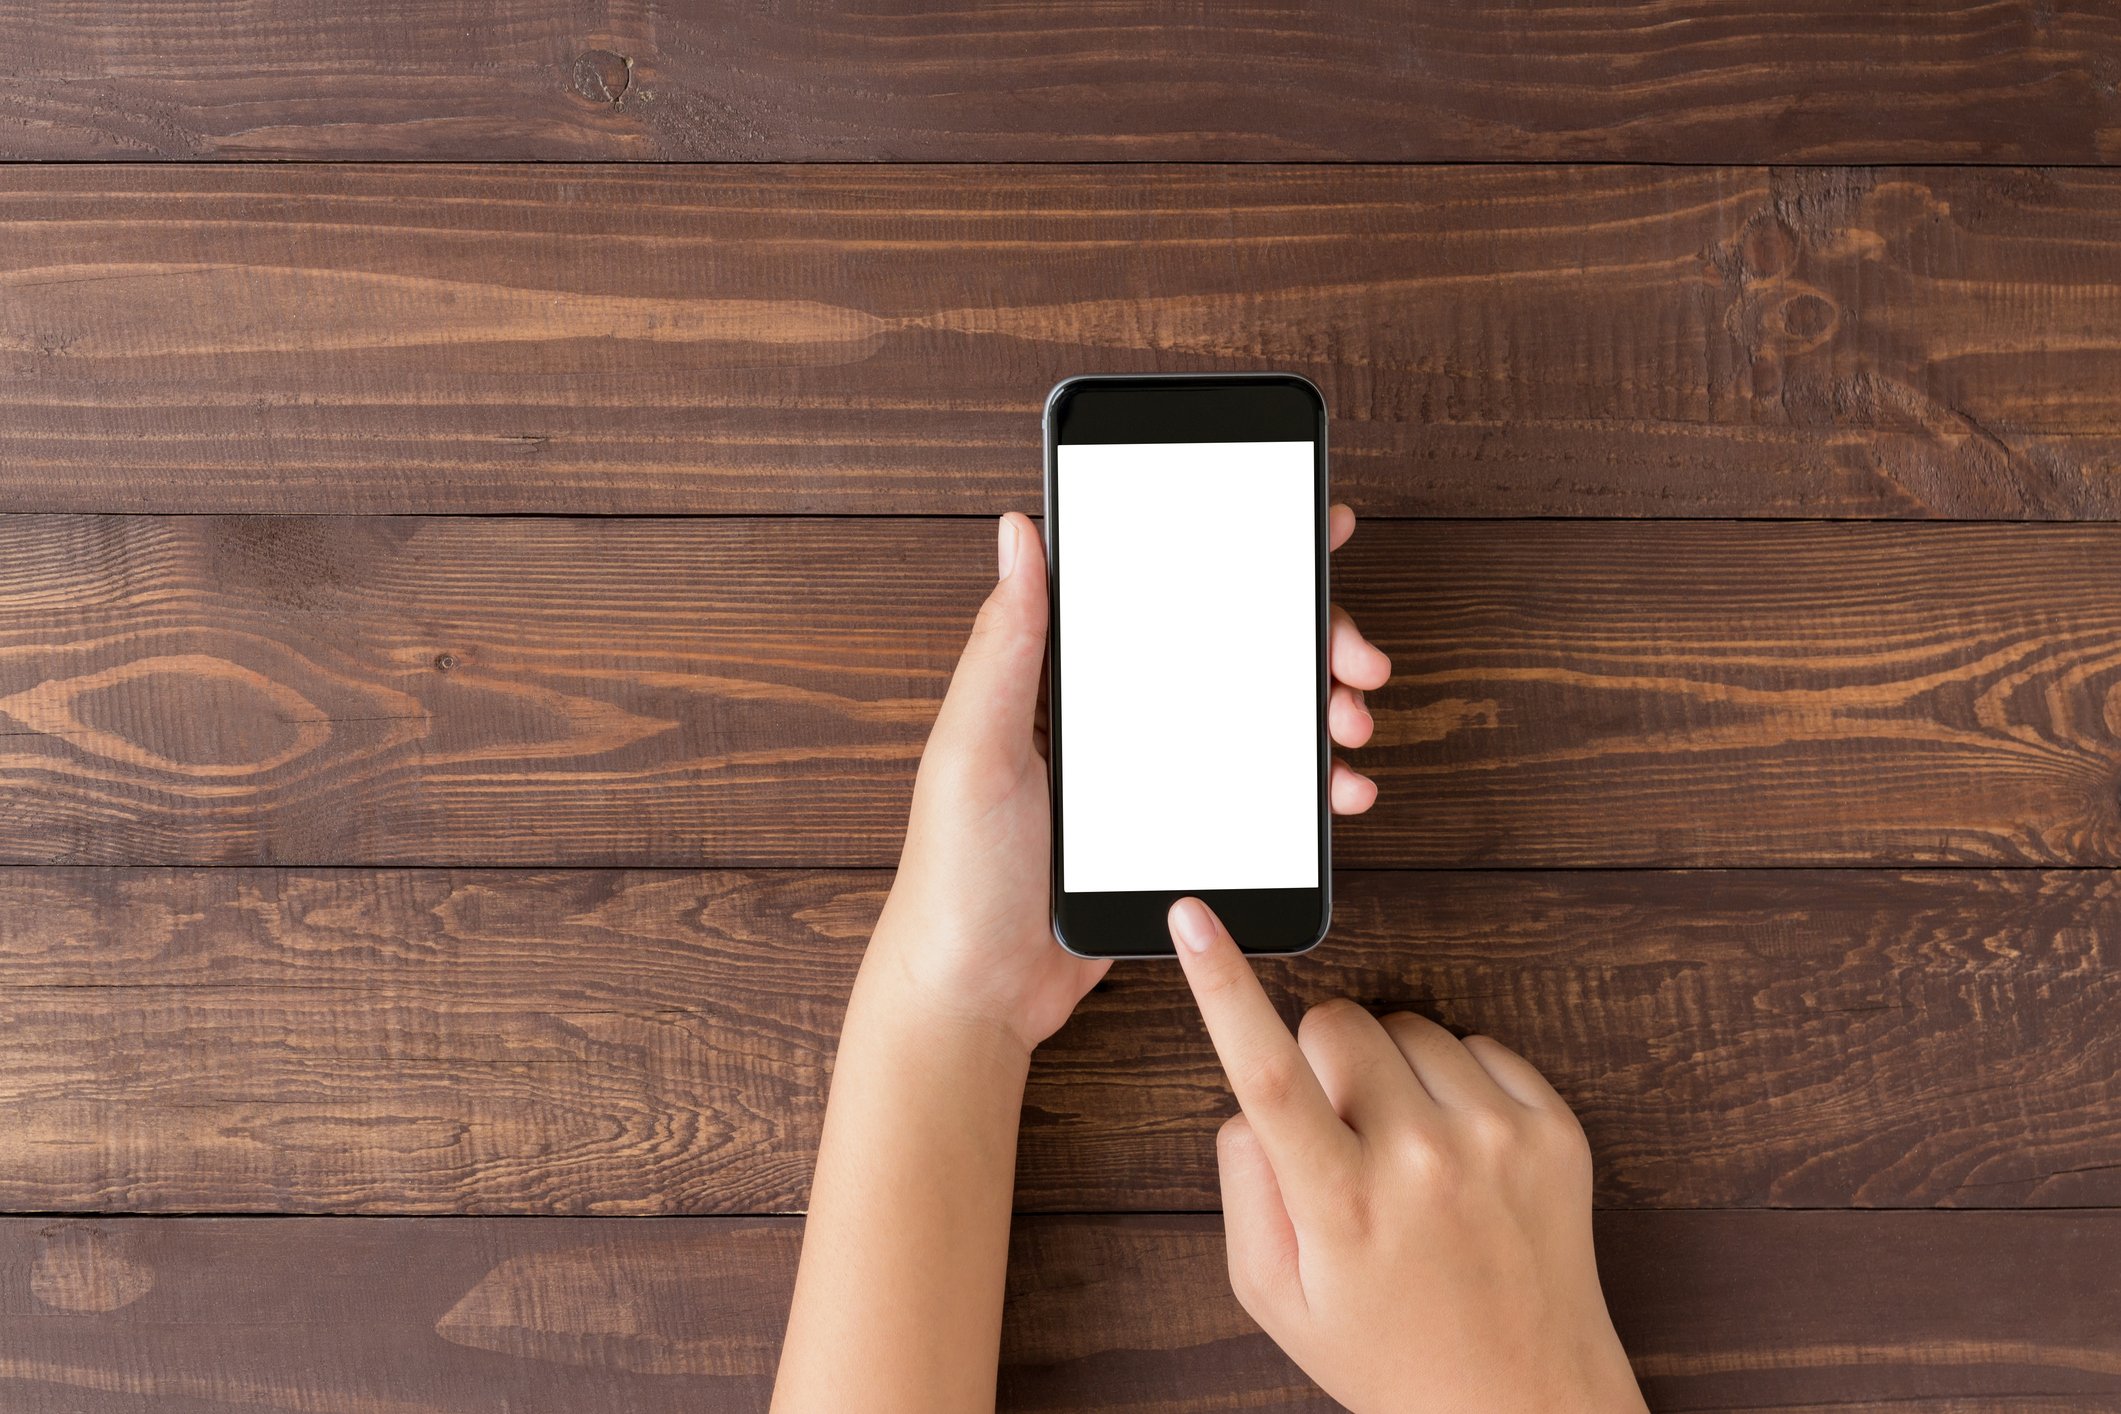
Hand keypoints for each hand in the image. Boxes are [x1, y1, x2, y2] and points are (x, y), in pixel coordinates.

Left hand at [867, 509, 1392, 1053]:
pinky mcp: (1177, 830)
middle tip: (1357, 658)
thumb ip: (1004, 644)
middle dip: (1309, 639)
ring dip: (1318, 708)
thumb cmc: (954, 873)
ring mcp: (1153, 772)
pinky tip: (1339, 789)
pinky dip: (1306, 783)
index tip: (1308, 530)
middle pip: (1232, 646)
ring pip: (1258, 715)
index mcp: (1066, 676)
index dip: (1237, 551)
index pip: (1162, 587)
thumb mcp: (974, 749)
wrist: (978, 995)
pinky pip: (1257, 790)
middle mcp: (1117, 712)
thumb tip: (1019, 531)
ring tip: (1352, 726)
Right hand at [1167, 898, 1647, 1413]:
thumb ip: (1244, 1183)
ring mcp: (1496, 1139)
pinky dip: (1454, 1084)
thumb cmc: (1389, 1350)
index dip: (1221, 985)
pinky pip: (1475, 1044)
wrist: (1523, 1400)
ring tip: (1406, 1156)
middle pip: (1335, 1023)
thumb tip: (1253, 1097)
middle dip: (1320, 1059)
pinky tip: (1456, 1152)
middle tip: (1339, 1136)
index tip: (1195, 917)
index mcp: (1341, 1205)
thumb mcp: (1274, 1293)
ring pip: (1405, 1026)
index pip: (1265, 1071)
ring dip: (1392, 1071)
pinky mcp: (1552, 1128)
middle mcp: (1422, 1162)